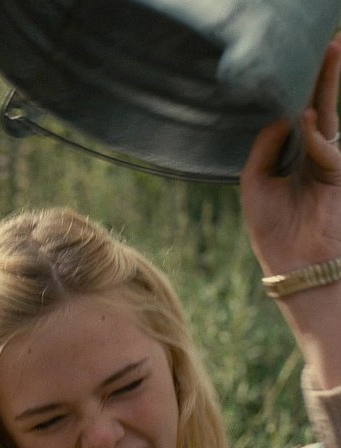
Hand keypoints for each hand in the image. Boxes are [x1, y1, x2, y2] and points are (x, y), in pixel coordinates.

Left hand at [240, 33, 340, 276]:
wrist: (296, 266)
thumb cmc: (274, 229)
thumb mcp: (255, 182)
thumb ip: (265, 146)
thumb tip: (285, 116)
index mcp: (297, 157)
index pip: (302, 114)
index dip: (303, 89)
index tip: (301, 59)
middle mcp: (317, 156)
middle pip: (322, 106)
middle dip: (324, 76)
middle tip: (330, 41)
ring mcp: (331, 165)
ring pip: (330, 117)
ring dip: (328, 85)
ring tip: (329, 50)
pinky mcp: (339, 177)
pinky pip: (326, 150)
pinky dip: (314, 136)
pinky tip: (304, 117)